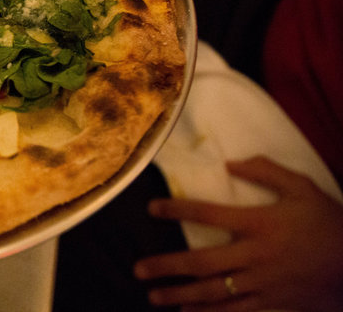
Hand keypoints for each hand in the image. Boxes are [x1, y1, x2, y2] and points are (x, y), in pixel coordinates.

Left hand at [134, 156, 342, 310]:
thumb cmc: (330, 223)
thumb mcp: (304, 188)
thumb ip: (267, 172)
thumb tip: (231, 165)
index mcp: (260, 223)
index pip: (209, 213)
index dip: (177, 209)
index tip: (151, 208)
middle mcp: (256, 255)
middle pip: (202, 262)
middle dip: (167, 266)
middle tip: (138, 269)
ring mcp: (263, 283)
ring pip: (214, 292)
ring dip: (180, 295)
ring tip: (153, 296)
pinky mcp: (274, 303)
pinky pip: (236, 311)